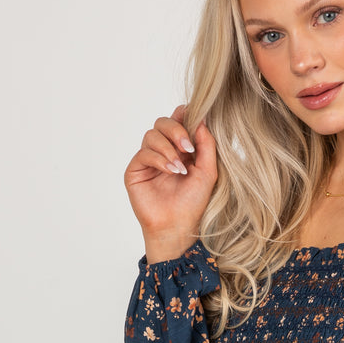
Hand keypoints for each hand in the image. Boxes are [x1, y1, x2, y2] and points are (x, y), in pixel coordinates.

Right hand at [125, 105, 217, 262]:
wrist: (177, 227)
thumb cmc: (193, 203)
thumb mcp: (208, 172)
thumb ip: (207, 145)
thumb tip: (203, 119)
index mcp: (181, 149)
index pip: (178, 121)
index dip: (184, 115)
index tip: (194, 119)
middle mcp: (163, 151)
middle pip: (162, 122)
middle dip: (176, 130)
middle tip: (188, 147)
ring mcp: (148, 160)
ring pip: (152, 135)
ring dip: (168, 148)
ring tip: (180, 168)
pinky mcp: (136, 170)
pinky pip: (144, 152)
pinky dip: (159, 159)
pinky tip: (170, 171)